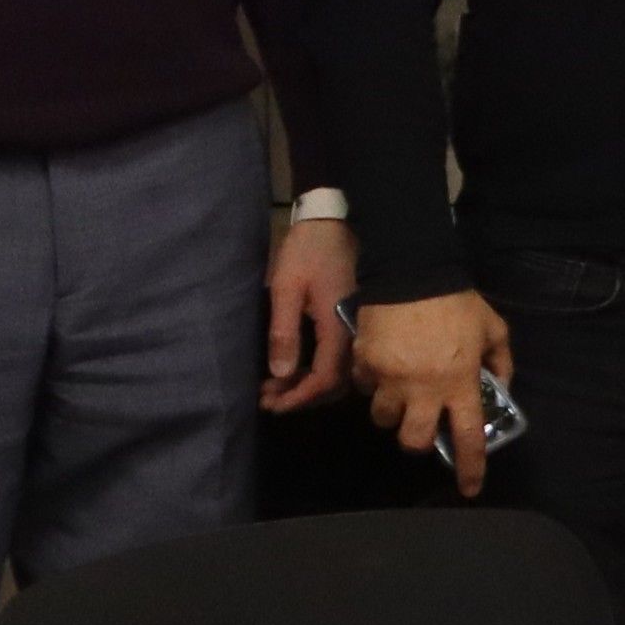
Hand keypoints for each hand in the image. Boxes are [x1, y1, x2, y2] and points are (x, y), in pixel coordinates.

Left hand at [260, 219, 356, 414]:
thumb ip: (283, 333)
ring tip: (278, 386)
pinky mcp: (353, 320)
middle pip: (335, 384)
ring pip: (340, 373)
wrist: (334, 220)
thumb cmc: (308, 252)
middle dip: (301, 396)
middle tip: (268, 399)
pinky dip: (319, 370)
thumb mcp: (286, 289)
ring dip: (309, 385)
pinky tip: (298, 365)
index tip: (270, 403)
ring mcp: (357, 327)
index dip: (297, 397)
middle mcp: (354, 334)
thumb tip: (280, 374)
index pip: (324, 379)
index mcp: (338, 329)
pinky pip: (341, 358)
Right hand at [358, 290, 511, 495]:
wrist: (414, 272)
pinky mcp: (364, 364)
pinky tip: (381, 367)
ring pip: (383, 418)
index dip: (469, 467)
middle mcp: (423, 389)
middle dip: (418, 440)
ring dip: (392, 412)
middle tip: (423, 424)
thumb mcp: (493, 329)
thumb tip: (499, 385)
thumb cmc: (458, 303)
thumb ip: (500, 361)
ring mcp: (390, 379)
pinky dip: (371, 383)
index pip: (467, 436)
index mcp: (460, 383)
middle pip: (414, 440)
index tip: (469, 489)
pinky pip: (364, 386)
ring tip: (400, 393)